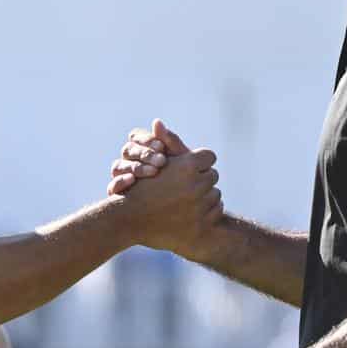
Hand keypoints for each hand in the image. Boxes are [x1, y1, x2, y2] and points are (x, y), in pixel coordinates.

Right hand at [108, 119, 186, 194]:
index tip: (161, 147)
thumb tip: (156, 121)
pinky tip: (133, 181)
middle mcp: (129, 161)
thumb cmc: (186, 179)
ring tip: (153, 172)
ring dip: (135, 167)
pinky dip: (120, 181)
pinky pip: (112, 186)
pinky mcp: (119, 194)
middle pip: (127, 150)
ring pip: (118, 166)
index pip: (136, 137)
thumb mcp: (182, 160)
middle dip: (144, 154)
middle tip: (162, 161)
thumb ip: (170, 141)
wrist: (187, 206)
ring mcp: (122, 176)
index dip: (147, 140)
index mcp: (141, 148)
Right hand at [112, 120, 221, 253]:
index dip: (198, 161)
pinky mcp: (204, 226)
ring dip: (206, 197)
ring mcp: (201, 208)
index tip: (189, 168)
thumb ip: (164, 143)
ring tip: (191, 201)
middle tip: (190, 185)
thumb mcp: (151, 161)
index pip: (208, 156)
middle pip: (213, 175)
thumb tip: (158, 121)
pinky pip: (217, 212)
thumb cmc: (139, 186)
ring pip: (216, 195)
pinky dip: (209, 213)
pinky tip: (195, 213)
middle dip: (202, 179)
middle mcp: (197, 187)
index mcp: (187, 167)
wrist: (129, 222)